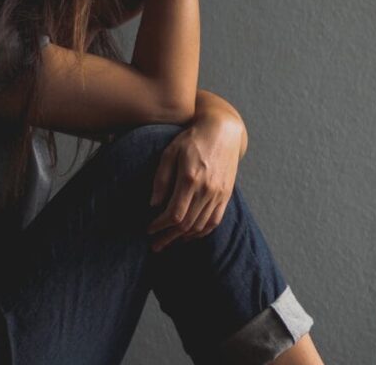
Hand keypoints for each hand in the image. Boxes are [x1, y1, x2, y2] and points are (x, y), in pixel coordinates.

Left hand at [146, 114, 244, 251]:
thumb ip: (161, 179)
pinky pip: (215, 221)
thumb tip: (154, 205)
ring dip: (183, 238)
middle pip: (186, 224)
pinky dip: (201, 232)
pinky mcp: (226, 195)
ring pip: (201, 226)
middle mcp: (207, 189)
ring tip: (169, 242)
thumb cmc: (192, 140)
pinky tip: (189, 235)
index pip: (174, 213)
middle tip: (155, 244)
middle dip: (168, 237)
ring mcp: (219, 194)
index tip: (149, 229)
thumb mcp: (170, 153)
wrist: (222, 131)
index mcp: (190, 178)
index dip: (160, 225)